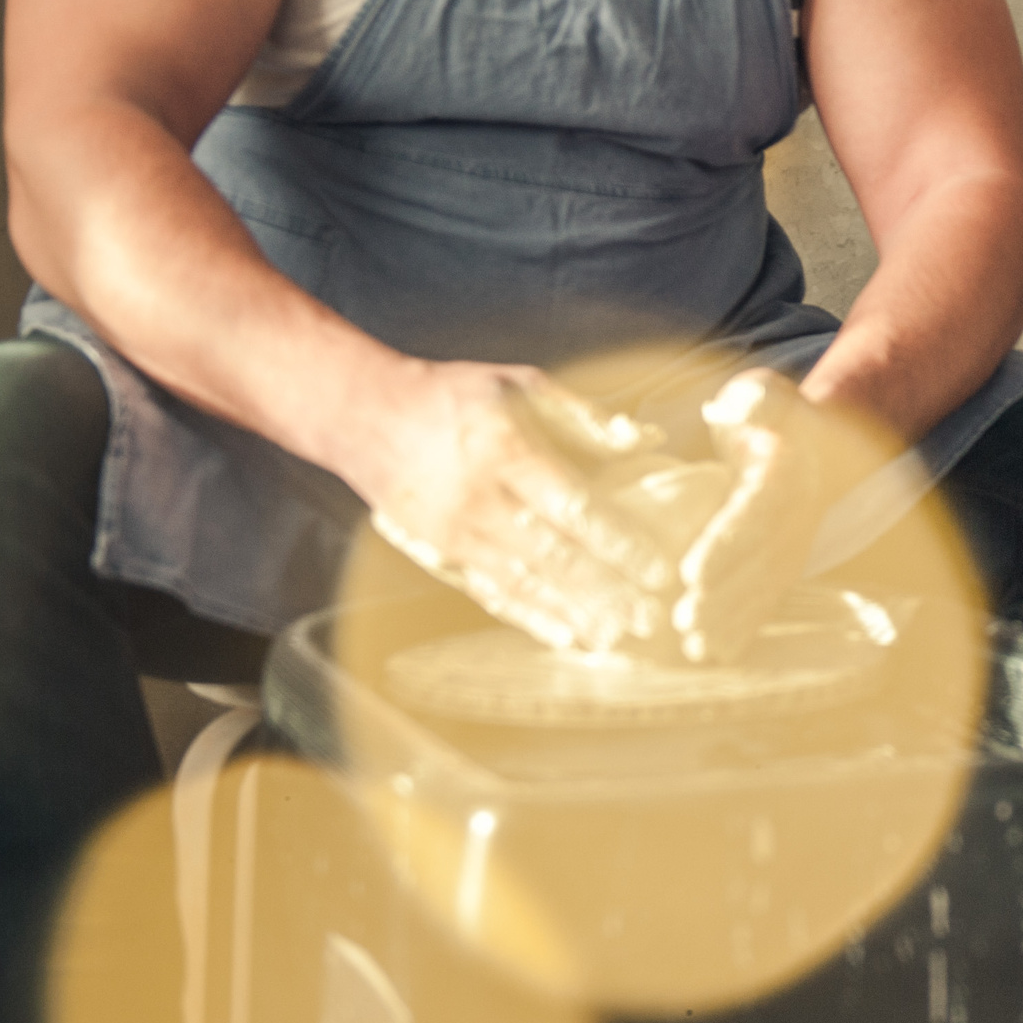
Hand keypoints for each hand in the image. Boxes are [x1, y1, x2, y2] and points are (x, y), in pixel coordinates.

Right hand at [352, 360, 693, 655]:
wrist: (366, 417)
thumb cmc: (455, 396)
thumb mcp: (520, 384)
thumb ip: (585, 416)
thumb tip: (648, 439)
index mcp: (504, 450)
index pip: (572, 507)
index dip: (616, 543)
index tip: (656, 570)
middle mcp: (478, 499)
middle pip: (553, 555)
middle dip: (607, 590)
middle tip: (652, 618)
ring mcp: (455, 535)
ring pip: (526, 583)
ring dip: (577, 613)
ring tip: (621, 636)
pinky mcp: (440, 557)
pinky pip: (493, 594)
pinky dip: (533, 619)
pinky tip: (570, 637)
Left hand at [672, 369, 872, 664]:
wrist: (814, 448)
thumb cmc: (770, 418)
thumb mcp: (762, 396)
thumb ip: (756, 402)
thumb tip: (742, 409)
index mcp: (784, 477)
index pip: (754, 514)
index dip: (724, 546)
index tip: (691, 573)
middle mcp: (795, 520)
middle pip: (758, 564)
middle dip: (723, 597)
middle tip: (683, 621)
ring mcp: (792, 550)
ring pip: (762, 592)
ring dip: (730, 623)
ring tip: (693, 647)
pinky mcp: (782, 570)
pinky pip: (765, 604)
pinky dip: (741, 632)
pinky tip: (712, 657)